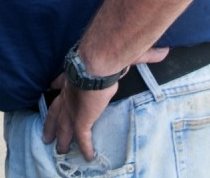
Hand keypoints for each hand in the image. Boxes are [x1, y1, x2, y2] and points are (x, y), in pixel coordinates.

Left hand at [42, 45, 168, 158]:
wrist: (98, 62)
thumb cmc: (108, 55)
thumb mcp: (122, 54)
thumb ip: (143, 55)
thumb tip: (163, 52)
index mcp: (74, 75)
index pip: (62, 81)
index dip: (57, 85)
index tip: (52, 86)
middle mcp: (69, 92)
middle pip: (55, 110)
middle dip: (50, 122)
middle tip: (46, 134)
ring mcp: (73, 107)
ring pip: (64, 127)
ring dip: (61, 138)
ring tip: (58, 149)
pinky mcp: (81, 119)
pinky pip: (82, 138)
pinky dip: (85, 148)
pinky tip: (88, 157)